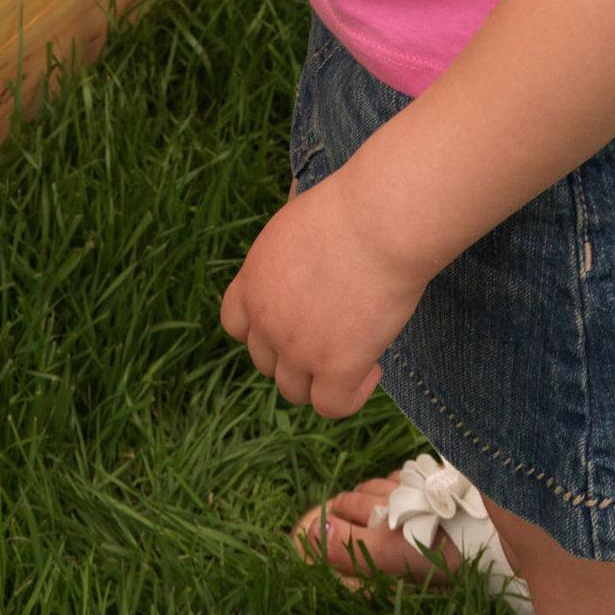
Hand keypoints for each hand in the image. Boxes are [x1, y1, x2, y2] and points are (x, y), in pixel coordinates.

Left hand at [219, 173, 432, 417]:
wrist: (379, 221)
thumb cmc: (352, 208)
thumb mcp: (298, 221)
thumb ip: (291, 248)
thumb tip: (299, 224)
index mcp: (253, 280)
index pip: (235, 324)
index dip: (263, 330)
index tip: (298, 318)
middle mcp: (266, 318)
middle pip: (264, 362)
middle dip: (295, 355)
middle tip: (335, 334)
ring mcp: (297, 347)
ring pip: (294, 391)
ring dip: (321, 379)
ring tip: (358, 353)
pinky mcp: (335, 367)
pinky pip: (332, 406)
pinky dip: (351, 396)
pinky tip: (373, 367)